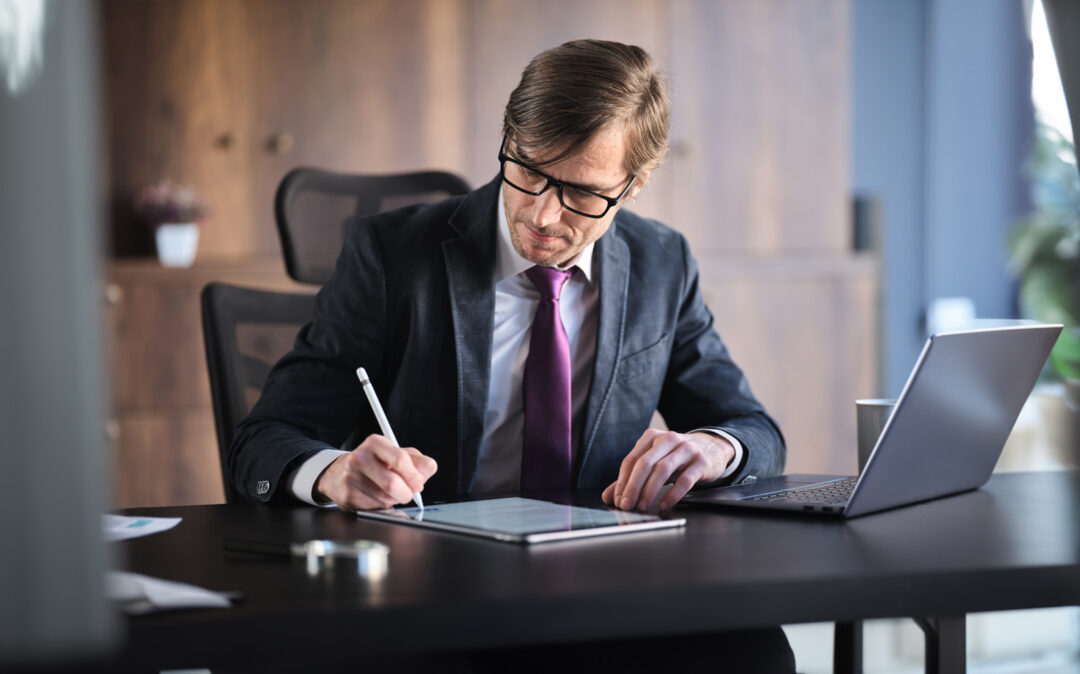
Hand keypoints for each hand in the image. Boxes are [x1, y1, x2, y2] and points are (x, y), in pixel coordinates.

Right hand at [315, 434, 436, 510]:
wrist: (340, 474)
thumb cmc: (376, 463)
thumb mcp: (397, 455)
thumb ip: (417, 461)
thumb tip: (429, 468)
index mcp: (376, 443)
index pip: (400, 459)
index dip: (414, 475)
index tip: (418, 483)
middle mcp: (360, 458)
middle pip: (393, 483)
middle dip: (406, 493)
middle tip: (408, 492)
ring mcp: (351, 478)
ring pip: (385, 499)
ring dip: (395, 500)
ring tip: (390, 492)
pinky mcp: (348, 497)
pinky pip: (376, 509)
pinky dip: (383, 507)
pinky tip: (378, 497)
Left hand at [601, 429, 734, 511]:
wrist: (712, 448)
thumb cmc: (678, 457)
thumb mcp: (655, 463)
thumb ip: (631, 478)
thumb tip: (609, 495)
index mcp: (652, 437)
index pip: (631, 459)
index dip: (622, 481)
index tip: (618, 500)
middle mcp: (668, 439)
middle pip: (645, 463)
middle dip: (633, 486)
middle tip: (627, 505)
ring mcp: (686, 449)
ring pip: (663, 469)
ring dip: (650, 490)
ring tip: (643, 506)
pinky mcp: (701, 462)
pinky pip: (685, 479)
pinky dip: (672, 494)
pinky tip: (664, 504)